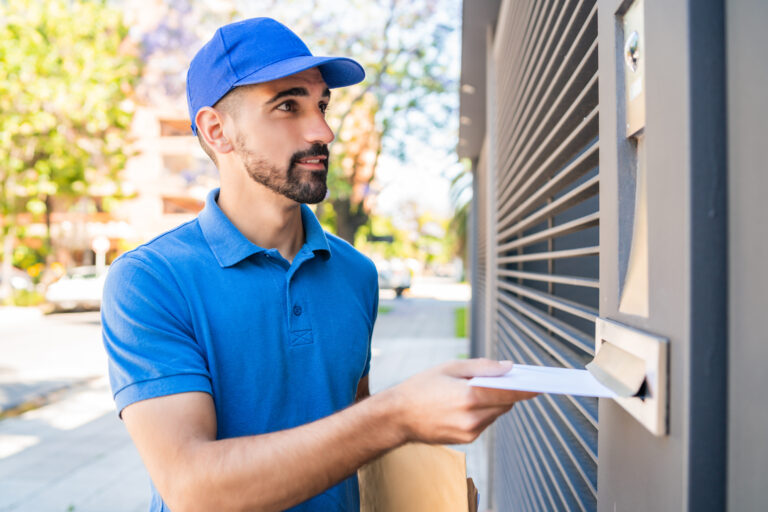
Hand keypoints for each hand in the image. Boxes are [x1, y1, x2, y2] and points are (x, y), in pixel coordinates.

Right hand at [383, 358, 537, 444]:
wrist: (398, 417)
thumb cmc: (421, 387)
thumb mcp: (450, 367)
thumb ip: (483, 366)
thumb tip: (508, 367)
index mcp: (469, 397)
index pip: (509, 393)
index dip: (526, 388)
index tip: (540, 384)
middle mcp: (472, 418)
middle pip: (505, 404)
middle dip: (507, 390)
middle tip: (504, 377)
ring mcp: (470, 432)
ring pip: (495, 413)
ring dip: (493, 401)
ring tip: (476, 388)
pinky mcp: (467, 439)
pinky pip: (484, 421)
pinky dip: (482, 410)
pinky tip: (466, 401)